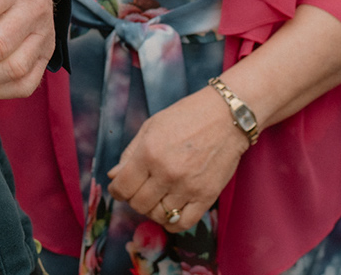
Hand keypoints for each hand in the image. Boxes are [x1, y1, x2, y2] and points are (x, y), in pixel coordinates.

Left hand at [107, 87, 247, 231]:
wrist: (226, 117)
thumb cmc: (187, 117)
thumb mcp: (151, 126)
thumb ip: (130, 153)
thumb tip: (113, 176)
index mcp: (149, 153)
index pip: (122, 187)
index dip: (116, 191)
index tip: (120, 188)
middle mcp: (166, 172)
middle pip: (138, 204)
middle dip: (134, 199)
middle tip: (142, 189)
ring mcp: (187, 187)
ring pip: (158, 216)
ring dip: (153, 209)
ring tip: (158, 197)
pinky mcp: (206, 196)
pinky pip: (182, 224)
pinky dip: (172, 222)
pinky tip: (172, 210)